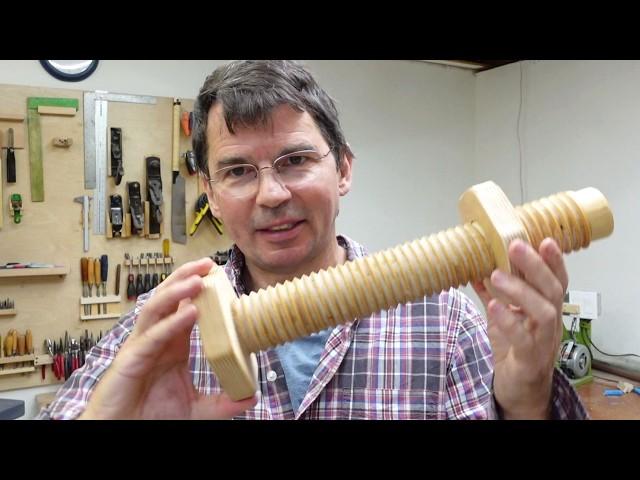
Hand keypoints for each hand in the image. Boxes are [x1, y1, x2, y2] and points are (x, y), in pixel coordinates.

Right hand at [79, 257, 257, 418]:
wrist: (123, 433)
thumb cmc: (152, 416)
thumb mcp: (197, 409)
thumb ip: (223, 403)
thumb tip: (252, 396)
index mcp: (171, 343)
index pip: (184, 306)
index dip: (198, 289)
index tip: (218, 274)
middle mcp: (155, 339)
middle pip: (168, 298)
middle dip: (186, 278)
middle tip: (208, 263)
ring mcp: (141, 347)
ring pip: (156, 309)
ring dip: (176, 291)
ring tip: (197, 279)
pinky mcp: (130, 361)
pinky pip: (152, 337)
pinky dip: (171, 323)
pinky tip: (189, 312)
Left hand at [472, 238, 567, 418]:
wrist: (519, 392)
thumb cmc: (514, 351)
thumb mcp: (501, 318)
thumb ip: (493, 294)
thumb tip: (476, 267)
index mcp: (546, 310)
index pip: (556, 281)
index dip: (554, 261)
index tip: (543, 238)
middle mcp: (550, 324)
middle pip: (553, 290)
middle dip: (535, 266)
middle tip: (515, 246)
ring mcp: (543, 342)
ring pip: (544, 312)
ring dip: (521, 290)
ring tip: (496, 274)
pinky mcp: (529, 360)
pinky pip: (523, 339)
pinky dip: (509, 320)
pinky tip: (494, 306)